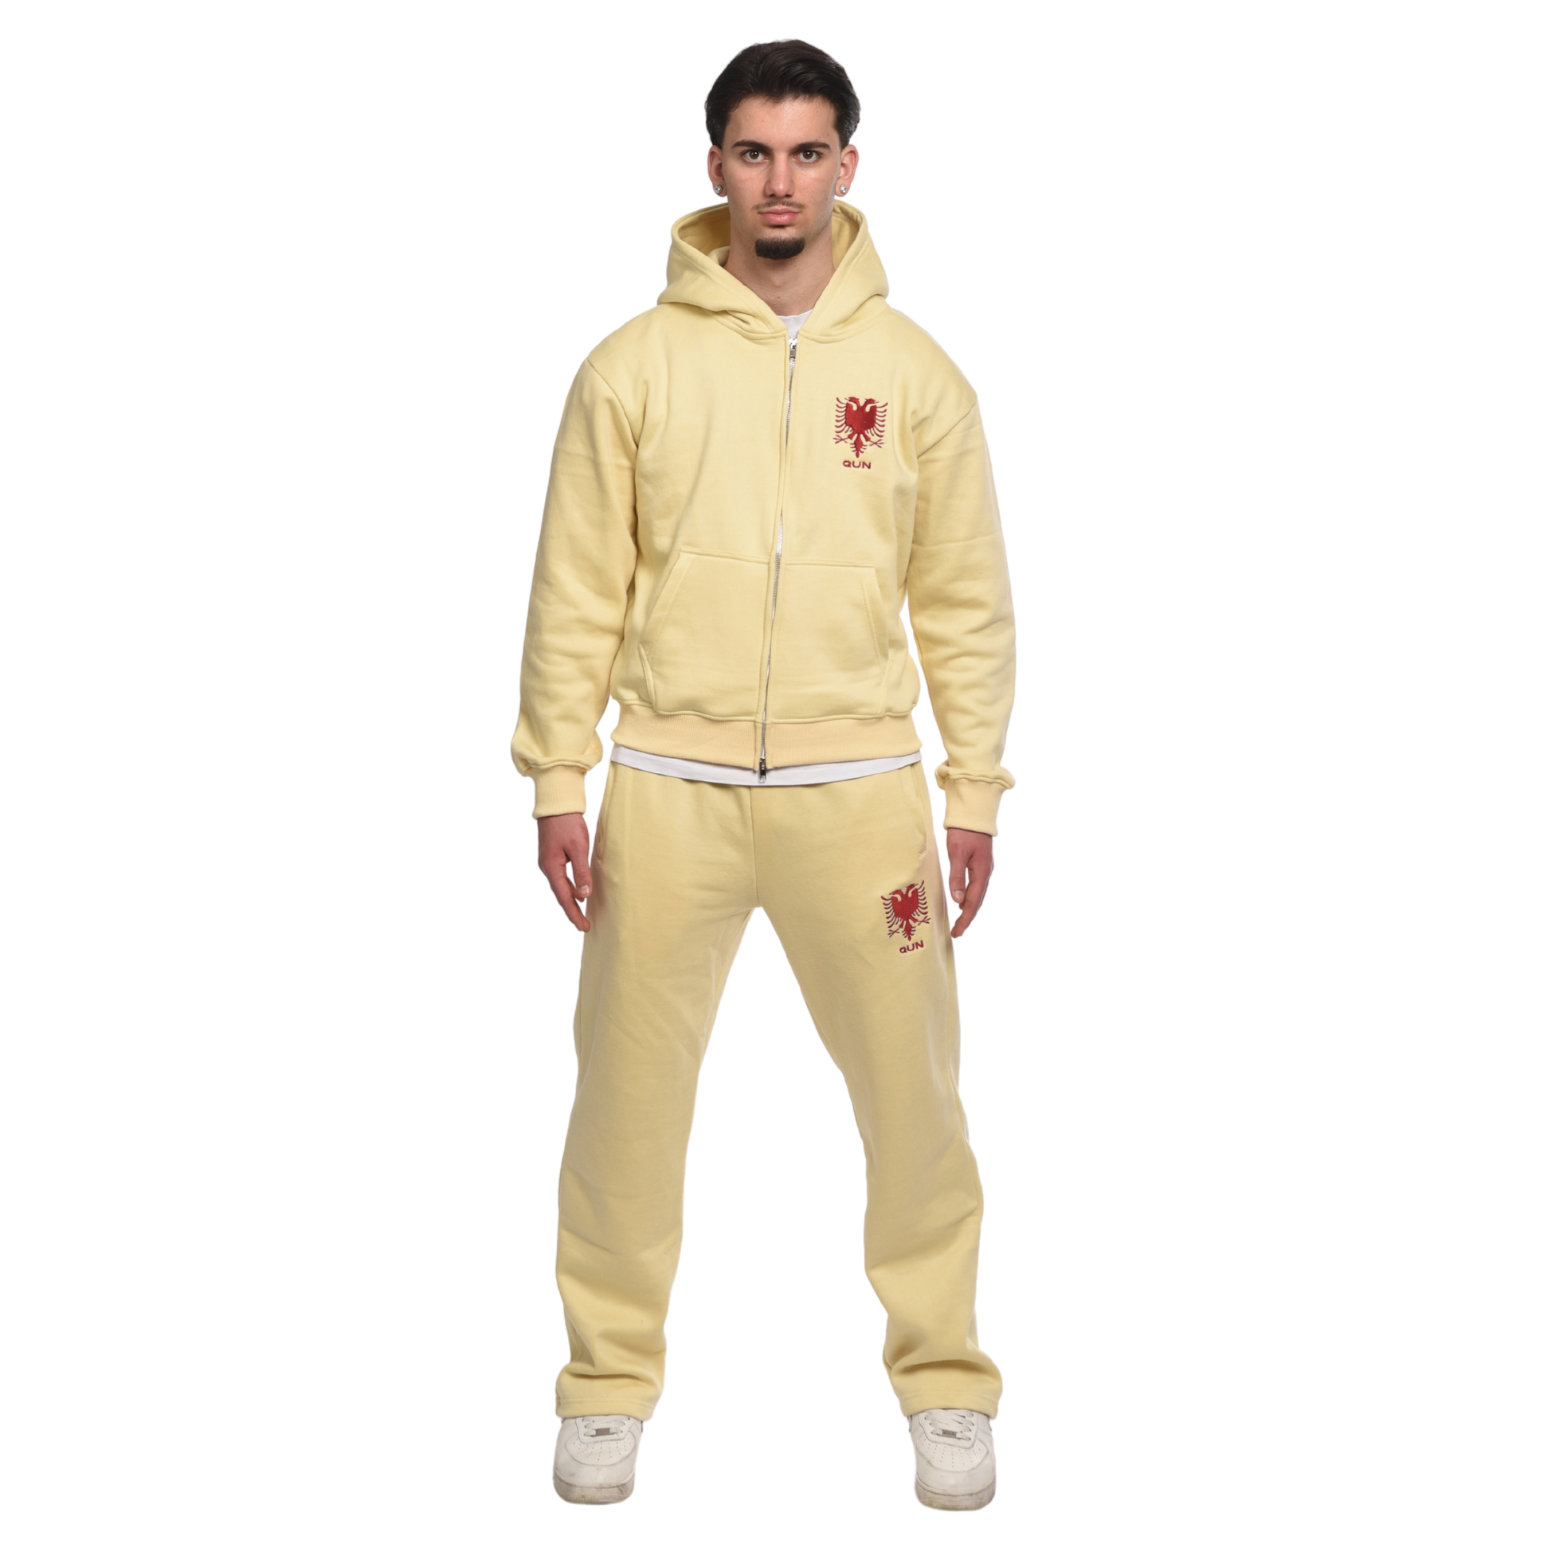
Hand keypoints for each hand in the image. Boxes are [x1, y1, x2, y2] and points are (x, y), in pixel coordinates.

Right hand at [538, 812, 592, 930]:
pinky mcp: (552, 856)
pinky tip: (578, 891)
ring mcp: (548, 862)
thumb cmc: (567, 823)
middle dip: (572, 911)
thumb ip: (581, 871)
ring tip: (582, 914)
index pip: (564, 897)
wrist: (555, 804)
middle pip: (560, 895)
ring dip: (571, 901)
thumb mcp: (578, 847)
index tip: (583, 927)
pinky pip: (561, 878)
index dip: (574, 913)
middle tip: (584, 926)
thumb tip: (585, 895)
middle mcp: (547, 867)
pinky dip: (569, 888)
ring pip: (560, 887)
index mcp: (551, 867)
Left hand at [946, 827, 993, 937]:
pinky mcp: (980, 864)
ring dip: (968, 909)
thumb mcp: (957, 853)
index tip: (958, 932)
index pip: (973, 902)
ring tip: (959, 922)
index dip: (965, 918)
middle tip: (957, 932)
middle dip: (967, 918)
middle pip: (977, 901)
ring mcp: (984, 869)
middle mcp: (986, 873)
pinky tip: (962, 901)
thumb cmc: (964, 831)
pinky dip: (969, 897)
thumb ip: (957, 876)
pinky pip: (975, 886)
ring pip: (977, 894)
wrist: (974, 812)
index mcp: (982, 872)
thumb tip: (957, 900)